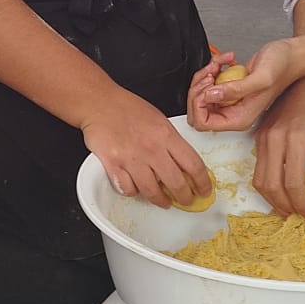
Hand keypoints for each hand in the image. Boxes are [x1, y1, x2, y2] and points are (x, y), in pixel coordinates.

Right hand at [81, 92, 212, 208]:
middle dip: (185, 197)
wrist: (99, 102)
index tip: (205, 190)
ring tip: (163, 201)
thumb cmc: (127, 107)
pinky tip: (135, 188)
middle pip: (176, 183)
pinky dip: (133, 192)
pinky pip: (128, 189)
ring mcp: (132, 159)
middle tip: (186, 200)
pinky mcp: (113, 166)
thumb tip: (182, 162)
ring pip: (152, 192)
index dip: (203, 182)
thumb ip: (171, 141)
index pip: (194, 165)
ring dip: (161, 200)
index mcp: (166, 135)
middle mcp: (152, 149)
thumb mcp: (159, 119)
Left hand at [189, 40, 304, 131]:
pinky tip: (224, 60)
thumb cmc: (282, 67)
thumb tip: (211, 96)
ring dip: (205, 75)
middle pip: (197, 110)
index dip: (199, 103)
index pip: (203, 122)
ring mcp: (230, 100)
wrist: (290, 56)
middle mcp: (233, 112)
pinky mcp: (228, 87)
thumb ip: (236, 89)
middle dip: (199, 88)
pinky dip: (212, 67)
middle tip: (211, 73)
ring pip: (200, 94)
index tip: (209, 85)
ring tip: (218, 64)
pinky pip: (208, 81)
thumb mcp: (261, 78)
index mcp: (239, 118)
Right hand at [251, 73, 304, 216]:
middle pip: (270, 185)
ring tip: (288, 207)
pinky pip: (257, 166)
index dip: (302, 205)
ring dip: (272, 198)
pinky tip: (280, 188)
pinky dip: (266, 183)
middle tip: (298, 215)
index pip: (293, 184)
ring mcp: (263, 136)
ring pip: (259, 178)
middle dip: (284, 207)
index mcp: (296, 139)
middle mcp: (274, 138)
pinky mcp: (259, 134)